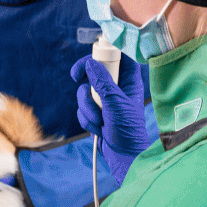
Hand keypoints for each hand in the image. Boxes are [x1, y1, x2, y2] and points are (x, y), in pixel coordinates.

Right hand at [69, 54, 152, 185]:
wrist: (123, 155)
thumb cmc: (127, 129)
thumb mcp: (115, 103)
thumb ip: (102, 82)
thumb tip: (90, 64)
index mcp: (128, 80)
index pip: (116, 55)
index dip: (103, 52)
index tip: (88, 59)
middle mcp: (115, 87)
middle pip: (94, 71)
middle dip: (87, 83)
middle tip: (78, 79)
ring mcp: (104, 100)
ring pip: (83, 92)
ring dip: (87, 108)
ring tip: (100, 121)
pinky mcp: (94, 112)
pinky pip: (81, 108)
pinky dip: (86, 119)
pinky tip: (98, 128)